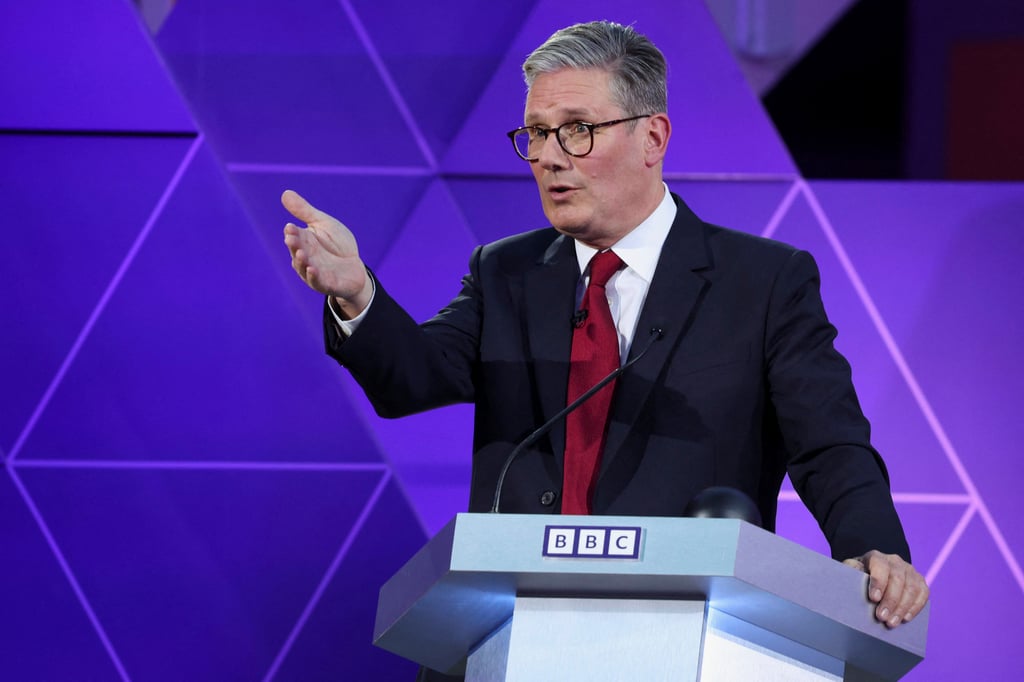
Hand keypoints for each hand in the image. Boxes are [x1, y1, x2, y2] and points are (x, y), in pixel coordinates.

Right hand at [282, 190, 372, 315]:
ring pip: (304, 268)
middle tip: (291, 238)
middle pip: (297, 251)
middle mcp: (306, 258)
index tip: (290, 227)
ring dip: (302, 262)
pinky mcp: (327, 284)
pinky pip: (318, 282)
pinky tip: (312, 269)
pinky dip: (314, 277)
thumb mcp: (323, 224)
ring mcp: (315, 273)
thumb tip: (285, 193)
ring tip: (301, 254)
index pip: (295, 236)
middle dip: (294, 246)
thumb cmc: (337, 245)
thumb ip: (305, 212)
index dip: (292, 233)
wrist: (354, 269)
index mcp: (304, 242)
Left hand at [843, 550, 928, 627]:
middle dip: (890, 600)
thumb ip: (849, 571)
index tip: (874, 598)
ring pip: (911, 588)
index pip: (879, 566)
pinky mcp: (919, 581)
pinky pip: (923, 593)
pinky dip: (916, 607)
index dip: (878, 582)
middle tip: (882, 617)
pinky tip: (906, 618)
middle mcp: (895, 561)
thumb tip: (850, 578)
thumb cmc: (859, 575)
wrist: (873, 573)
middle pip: (897, 579)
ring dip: (902, 607)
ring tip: (892, 623)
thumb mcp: (850, 571)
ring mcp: (909, 570)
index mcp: (876, 557)